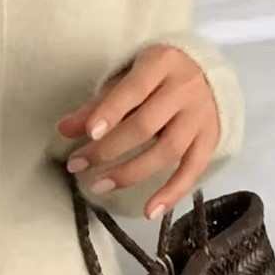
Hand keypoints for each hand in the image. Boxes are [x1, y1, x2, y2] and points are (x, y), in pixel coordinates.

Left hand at [56, 46, 219, 219]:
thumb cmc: (157, 75)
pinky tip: (149, 211)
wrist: (207, 72)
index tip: (88, 133)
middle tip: (77, 164)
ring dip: (130, 173)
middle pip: (146, 125)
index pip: (133, 90)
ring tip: (99, 186)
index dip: (110, 112)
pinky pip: (192, 171)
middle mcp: (185, 89)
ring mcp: (201, 116)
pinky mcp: (211, 139)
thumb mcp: (126, 77)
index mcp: (161, 63)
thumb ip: (98, 104)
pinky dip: (171, 194)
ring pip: (167, 151)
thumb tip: (64, 129)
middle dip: (108, 149)